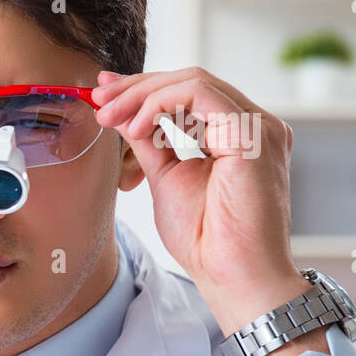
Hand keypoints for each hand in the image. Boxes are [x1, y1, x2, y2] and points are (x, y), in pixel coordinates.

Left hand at [92, 67, 310, 342]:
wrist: (231, 274)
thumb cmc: (206, 240)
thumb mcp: (166, 177)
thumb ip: (150, 142)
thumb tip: (124, 115)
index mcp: (236, 134)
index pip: (189, 94)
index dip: (143, 89)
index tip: (103, 95)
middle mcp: (253, 125)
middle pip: (190, 81)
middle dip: (136, 87)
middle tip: (98, 100)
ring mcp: (258, 127)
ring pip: (193, 81)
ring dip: (142, 93)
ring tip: (108, 114)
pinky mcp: (252, 134)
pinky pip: (201, 94)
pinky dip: (161, 102)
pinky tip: (138, 125)